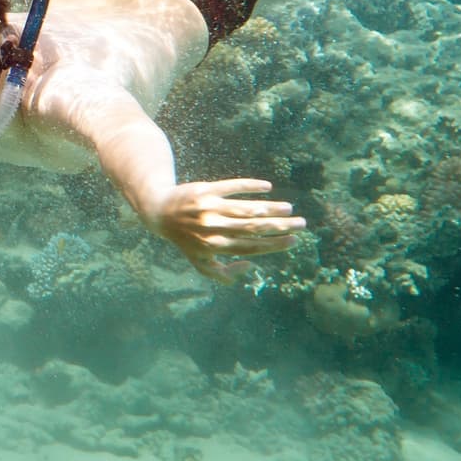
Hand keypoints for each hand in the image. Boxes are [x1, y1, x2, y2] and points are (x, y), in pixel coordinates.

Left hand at [148, 179, 303, 281]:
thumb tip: (251, 265)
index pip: (250, 247)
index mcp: (213, 247)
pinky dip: (251, 186)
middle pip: (252, 228)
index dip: (274, 244)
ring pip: (245, 208)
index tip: (294, 240)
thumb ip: (224, 274)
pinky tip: (267, 187)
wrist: (159, 212)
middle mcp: (212, 228)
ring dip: (271, 207)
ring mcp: (209, 207)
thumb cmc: (185, 239)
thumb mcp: (200, 263)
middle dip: (280, 226)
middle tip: (301, 223)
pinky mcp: (205, 189)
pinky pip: (232, 186)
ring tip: (289, 208)